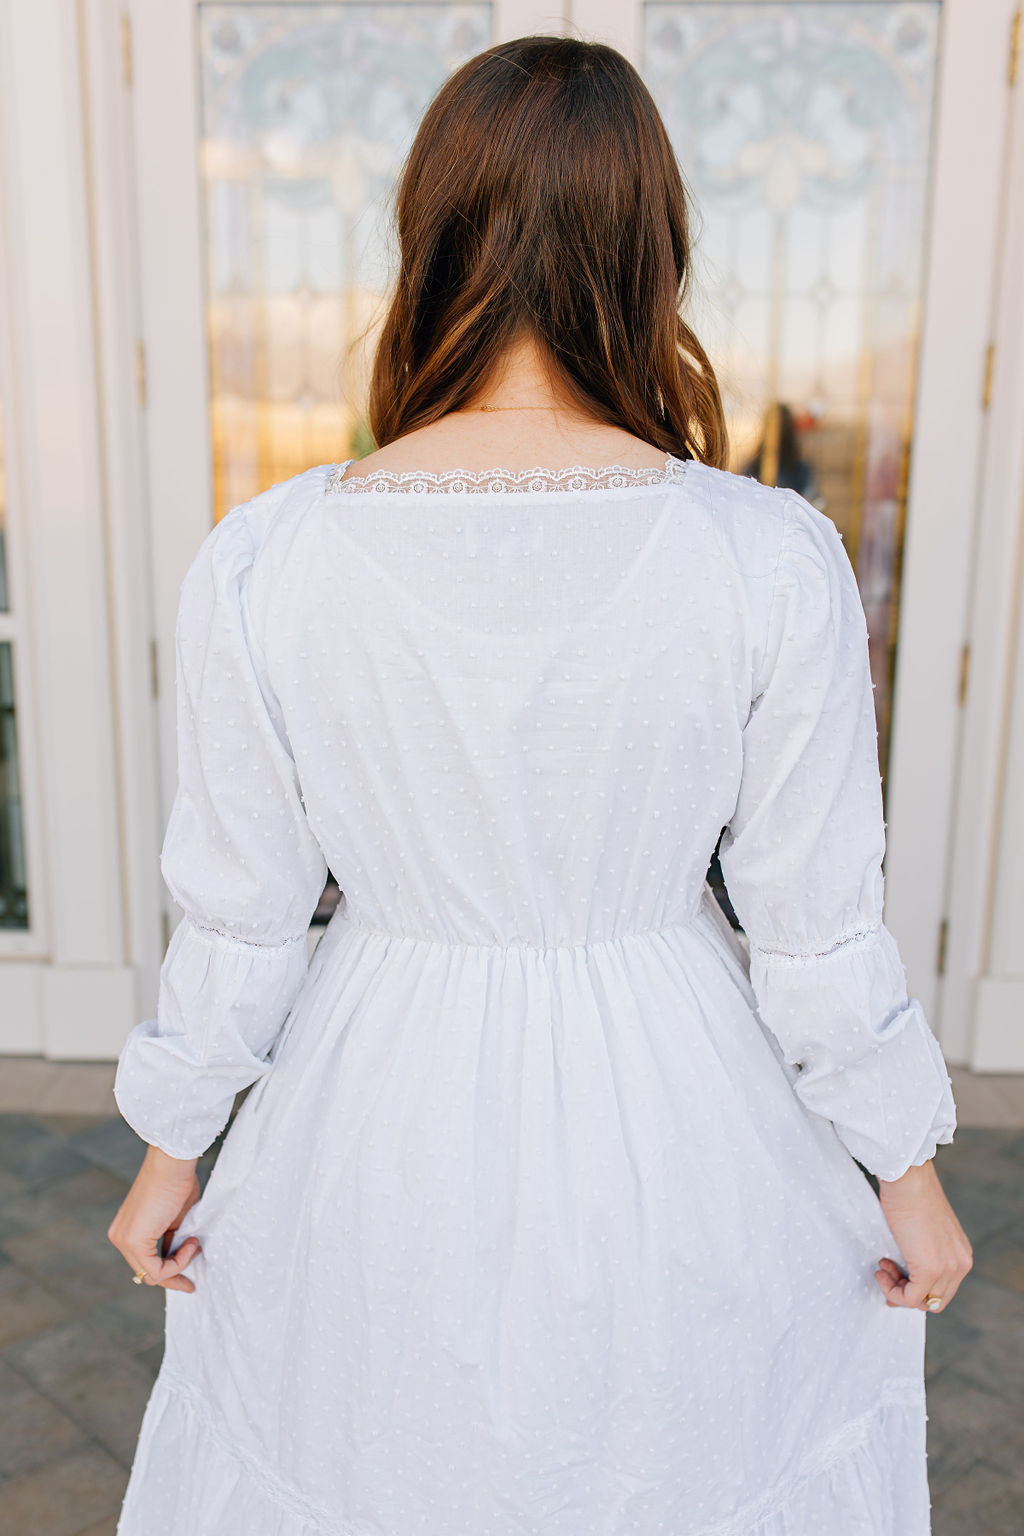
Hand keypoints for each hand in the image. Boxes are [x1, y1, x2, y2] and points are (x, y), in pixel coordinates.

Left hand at [108, 1144, 202, 1291]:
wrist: (172, 1163)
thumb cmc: (177, 1182)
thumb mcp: (175, 1218)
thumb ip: (172, 1238)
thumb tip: (181, 1256)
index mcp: (127, 1230)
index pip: (145, 1262)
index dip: (169, 1271)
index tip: (188, 1277)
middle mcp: (119, 1237)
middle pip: (146, 1272)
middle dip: (172, 1277)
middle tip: (191, 1285)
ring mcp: (123, 1240)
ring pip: (150, 1274)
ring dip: (178, 1266)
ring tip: (195, 1245)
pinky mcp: (133, 1241)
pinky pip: (156, 1269)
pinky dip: (177, 1262)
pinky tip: (191, 1243)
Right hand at [874, 1159, 971, 1313]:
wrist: (908, 1179)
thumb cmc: (910, 1195)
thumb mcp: (925, 1230)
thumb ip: (923, 1251)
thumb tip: (904, 1271)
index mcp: (961, 1254)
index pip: (944, 1288)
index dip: (917, 1289)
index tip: (894, 1276)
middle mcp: (961, 1264)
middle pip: (936, 1300)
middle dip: (907, 1294)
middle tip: (885, 1277)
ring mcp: (948, 1268)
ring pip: (923, 1301)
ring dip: (897, 1291)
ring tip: (882, 1268)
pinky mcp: (930, 1269)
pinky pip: (911, 1297)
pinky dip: (892, 1291)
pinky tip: (881, 1270)